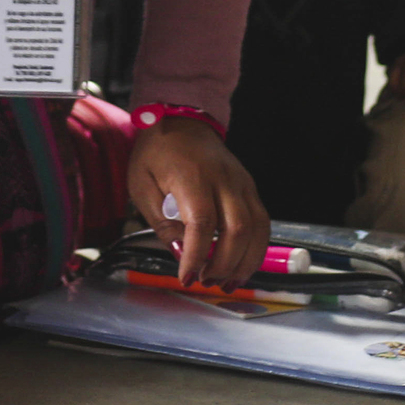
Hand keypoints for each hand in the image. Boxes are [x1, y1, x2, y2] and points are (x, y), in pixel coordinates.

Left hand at [127, 117, 269, 287]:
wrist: (182, 122)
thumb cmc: (158, 154)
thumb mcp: (142, 186)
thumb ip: (162, 222)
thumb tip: (181, 254)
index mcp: (192, 176)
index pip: (201, 223)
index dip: (197, 255)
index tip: (187, 277)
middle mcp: (224, 179)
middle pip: (236, 229)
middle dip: (223, 264)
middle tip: (206, 281)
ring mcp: (242, 183)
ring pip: (256, 229)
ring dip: (245, 262)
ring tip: (227, 283)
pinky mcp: (250, 189)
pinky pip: (262, 223)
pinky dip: (255, 249)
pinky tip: (241, 266)